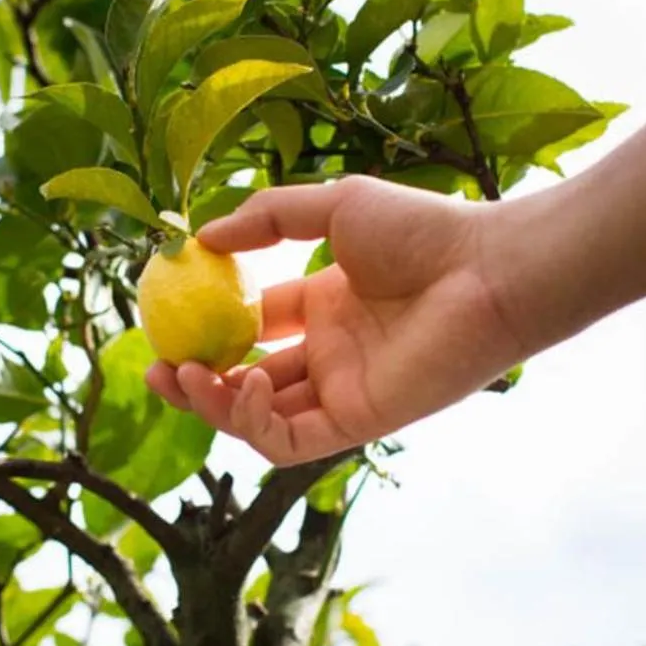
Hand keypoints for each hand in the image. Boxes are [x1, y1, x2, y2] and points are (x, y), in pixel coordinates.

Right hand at [145, 177, 538, 465]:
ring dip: (213, 405)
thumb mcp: (334, 205)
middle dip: (195, 381)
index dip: (208, 329)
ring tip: (185, 375)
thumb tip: (199, 236)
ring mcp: (343, 390)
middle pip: (247, 382)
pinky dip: (252, 422)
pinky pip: (288, 440)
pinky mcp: (357, 420)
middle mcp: (331, 354)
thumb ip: (267, 218)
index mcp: (327, 306)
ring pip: (259, 419)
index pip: (253, 327)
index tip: (167, 317)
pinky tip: (241, 382)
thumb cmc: (424, 230)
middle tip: (158, 367)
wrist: (487, 268)